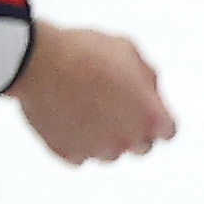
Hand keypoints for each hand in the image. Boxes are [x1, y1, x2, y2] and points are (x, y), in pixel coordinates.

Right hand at [8, 24, 172, 164]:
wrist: (36, 60)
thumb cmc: (84, 50)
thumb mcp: (126, 49)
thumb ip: (147, 76)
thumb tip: (152, 93)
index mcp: (151, 118)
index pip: (167, 131)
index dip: (153, 117)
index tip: (138, 105)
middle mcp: (129, 142)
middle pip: (141, 146)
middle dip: (130, 128)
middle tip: (107, 103)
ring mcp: (98, 151)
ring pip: (109, 153)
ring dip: (101, 136)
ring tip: (80, 105)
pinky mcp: (69, 154)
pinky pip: (78, 154)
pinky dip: (72, 140)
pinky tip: (63, 116)